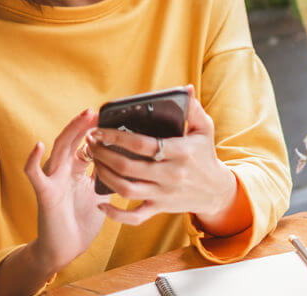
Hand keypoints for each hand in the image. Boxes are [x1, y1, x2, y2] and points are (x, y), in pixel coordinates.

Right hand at [23, 108, 106, 274]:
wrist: (66, 248)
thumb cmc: (82, 220)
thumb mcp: (101, 193)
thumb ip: (108, 174)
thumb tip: (128, 159)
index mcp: (76, 170)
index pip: (84, 143)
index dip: (94, 130)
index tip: (108, 116)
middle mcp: (63, 170)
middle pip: (72, 140)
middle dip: (83, 125)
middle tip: (96, 110)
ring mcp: (52, 180)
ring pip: (58, 149)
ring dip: (70, 132)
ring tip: (82, 118)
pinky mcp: (45, 193)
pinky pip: (35, 175)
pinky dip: (33, 160)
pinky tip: (38, 145)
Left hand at [87, 86, 237, 228]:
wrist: (216, 191)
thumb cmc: (205, 155)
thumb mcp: (205, 129)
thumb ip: (193, 109)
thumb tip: (187, 89)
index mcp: (180, 152)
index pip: (143, 144)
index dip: (117, 137)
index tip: (99, 130)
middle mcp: (170, 175)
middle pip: (128, 167)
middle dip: (104, 154)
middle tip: (90, 143)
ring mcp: (163, 194)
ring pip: (126, 189)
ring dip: (105, 176)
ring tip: (93, 161)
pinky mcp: (159, 209)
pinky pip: (134, 217)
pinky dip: (116, 214)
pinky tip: (101, 203)